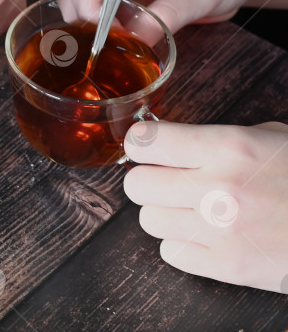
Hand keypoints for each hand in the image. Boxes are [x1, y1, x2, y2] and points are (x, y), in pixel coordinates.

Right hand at [60, 0, 285, 32]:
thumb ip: (166, 15)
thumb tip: (131, 42)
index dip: (83, 1)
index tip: (101, 29)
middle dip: (80, 17)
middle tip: (102, 44)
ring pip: (83, 1)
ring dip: (88, 26)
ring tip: (108, 46)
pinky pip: (103, 13)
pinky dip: (103, 31)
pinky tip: (116, 45)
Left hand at [124, 121, 287, 293]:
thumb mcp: (270, 139)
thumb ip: (215, 140)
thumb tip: (168, 142)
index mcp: (228, 148)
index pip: (145, 141)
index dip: (141, 143)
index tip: (149, 147)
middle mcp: (217, 188)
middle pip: (136, 185)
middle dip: (149, 181)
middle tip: (171, 181)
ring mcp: (220, 231)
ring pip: (148, 220)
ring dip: (166, 214)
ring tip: (196, 210)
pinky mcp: (227, 267)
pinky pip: (170, 253)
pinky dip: (183, 245)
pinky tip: (208, 236)